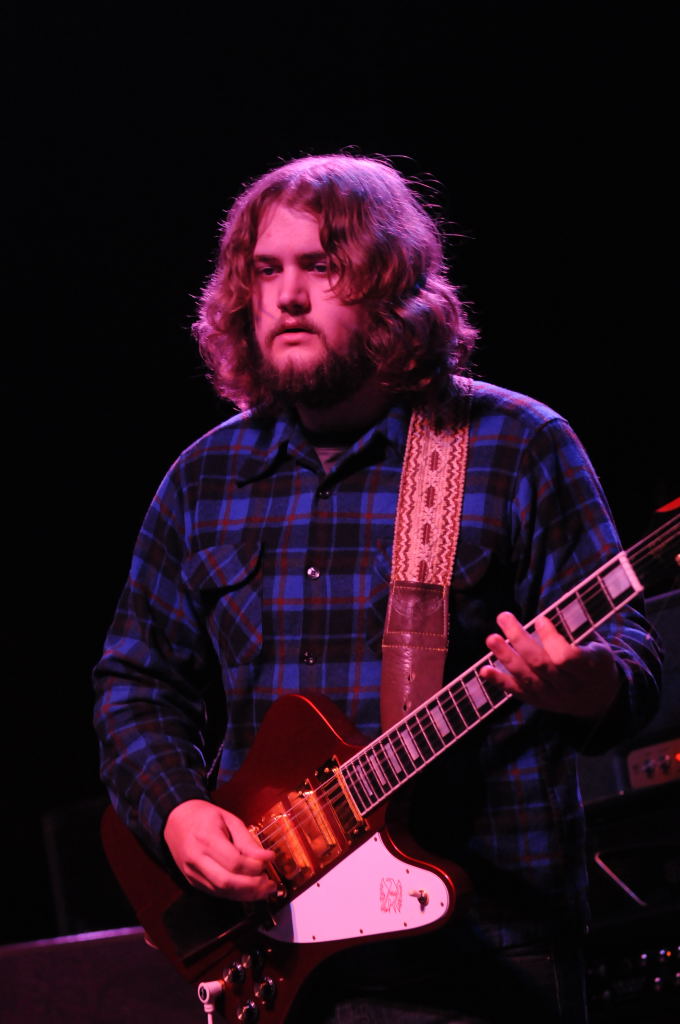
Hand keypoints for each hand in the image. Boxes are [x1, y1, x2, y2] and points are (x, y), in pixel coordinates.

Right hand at [163, 799, 276, 900]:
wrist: (175, 820)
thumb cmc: (204, 817)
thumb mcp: (228, 819)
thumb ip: (246, 840)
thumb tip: (266, 858)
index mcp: (206, 838)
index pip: (234, 861)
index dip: (255, 865)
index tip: (271, 859)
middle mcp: (196, 859)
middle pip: (227, 882)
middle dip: (252, 886)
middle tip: (270, 883)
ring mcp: (192, 873)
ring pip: (222, 892)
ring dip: (246, 895)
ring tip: (264, 889)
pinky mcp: (193, 881)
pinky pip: (216, 893)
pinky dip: (235, 895)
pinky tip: (248, 891)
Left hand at [480, 612, 621, 717]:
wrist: (599, 699)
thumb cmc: (594, 662)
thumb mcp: (596, 646)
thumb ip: (574, 633)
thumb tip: (545, 615)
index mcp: (590, 669)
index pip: (567, 656)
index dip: (551, 638)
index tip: (540, 619)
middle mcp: (571, 686)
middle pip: (541, 665)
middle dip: (520, 640)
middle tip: (504, 617)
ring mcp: (554, 698)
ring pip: (527, 678)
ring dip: (506, 657)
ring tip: (492, 639)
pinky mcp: (539, 702)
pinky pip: (518, 692)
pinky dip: (500, 681)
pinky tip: (484, 670)